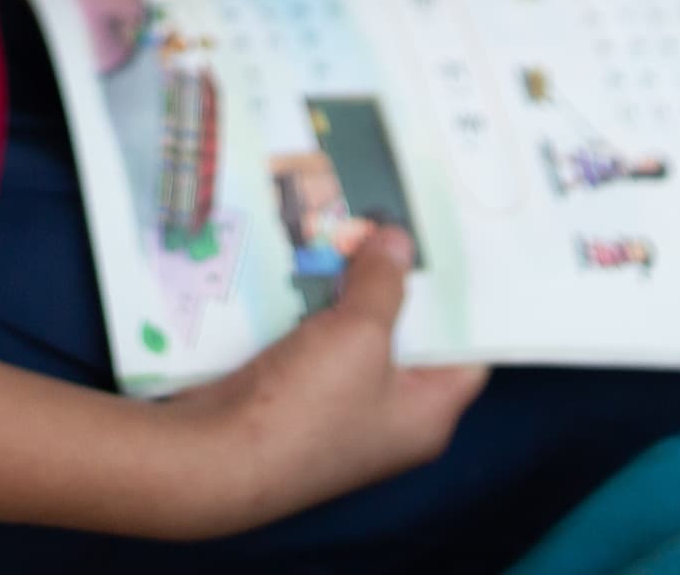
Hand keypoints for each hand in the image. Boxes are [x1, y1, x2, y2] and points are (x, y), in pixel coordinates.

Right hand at [156, 229, 485, 535]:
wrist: (214, 458)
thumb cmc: (307, 409)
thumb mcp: (360, 334)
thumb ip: (384, 282)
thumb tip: (398, 241)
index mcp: (425, 414)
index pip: (465, 351)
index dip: (460, 299)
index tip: (450, 245)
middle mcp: (388, 416)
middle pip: (405, 337)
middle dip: (393, 280)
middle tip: (389, 222)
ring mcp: (337, 409)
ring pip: (352, 335)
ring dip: (342, 289)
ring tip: (341, 230)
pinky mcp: (292, 398)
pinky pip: (311, 343)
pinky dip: (305, 306)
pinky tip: (294, 265)